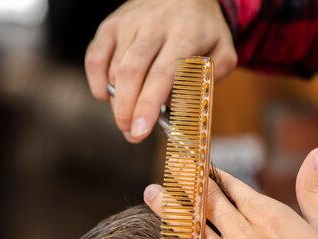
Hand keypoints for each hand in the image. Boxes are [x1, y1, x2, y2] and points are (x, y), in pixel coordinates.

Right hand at [85, 0, 236, 142]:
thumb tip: (180, 111)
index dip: (148, 106)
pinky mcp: (110, 25)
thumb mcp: (223, 53)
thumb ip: (207, 83)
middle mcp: (153, 28)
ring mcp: (128, 25)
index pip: (161, 76)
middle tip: (132, 134)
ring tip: (128, 118)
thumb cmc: (204, 30)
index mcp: (184, 36)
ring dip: (117, 100)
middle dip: (127, 110)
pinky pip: (95, 57)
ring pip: (113, 69)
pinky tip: (108, 97)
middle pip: (131, 74)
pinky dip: (97, 82)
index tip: (140, 131)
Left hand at [141, 148, 317, 238]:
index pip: (231, 186)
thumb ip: (314, 189)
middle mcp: (244, 235)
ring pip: (189, 231)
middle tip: (168, 171)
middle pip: (205, 202)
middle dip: (185, 183)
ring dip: (168, 211)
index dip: (213, 174)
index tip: (199, 165)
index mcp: (269, 215)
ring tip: (151, 195)